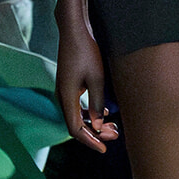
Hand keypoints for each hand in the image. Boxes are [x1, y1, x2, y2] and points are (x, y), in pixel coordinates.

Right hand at [55, 14, 118, 152]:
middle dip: (95, 133)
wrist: (74, 30)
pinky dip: (91, 113)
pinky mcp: (69, 85)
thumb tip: (98, 125)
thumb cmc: (86, 51)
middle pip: (76, 124)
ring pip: (78, 116)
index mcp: (67, 97)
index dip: (90, 141)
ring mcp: (65, 90)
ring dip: (94, 123)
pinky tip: (105, 112)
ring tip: (113, 126)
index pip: (75, 129)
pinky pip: (78, 106)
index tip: (104, 148)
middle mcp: (63, 96)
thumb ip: (97, 103)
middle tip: (115, 135)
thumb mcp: (96, 78)